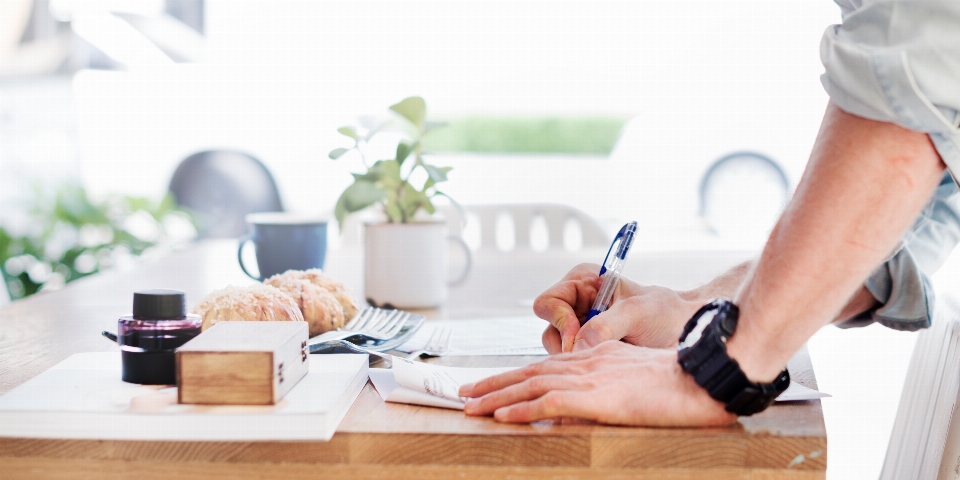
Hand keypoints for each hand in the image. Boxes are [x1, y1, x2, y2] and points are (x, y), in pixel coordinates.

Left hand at [459, 341, 735, 426]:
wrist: (702, 378)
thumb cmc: (679, 381)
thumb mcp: (637, 376)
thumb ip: (610, 383)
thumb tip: (587, 400)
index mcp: (596, 356)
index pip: (545, 365)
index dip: (514, 374)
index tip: (491, 384)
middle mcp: (586, 362)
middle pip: (529, 372)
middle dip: (494, 383)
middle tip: (464, 393)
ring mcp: (589, 378)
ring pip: (530, 385)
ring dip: (496, 397)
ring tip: (470, 406)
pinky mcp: (596, 397)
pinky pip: (549, 402)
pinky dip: (521, 409)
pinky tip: (502, 416)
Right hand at [535, 264, 700, 352]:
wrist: (686, 334)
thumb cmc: (666, 314)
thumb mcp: (638, 313)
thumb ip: (607, 325)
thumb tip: (579, 345)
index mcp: (583, 283)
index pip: (549, 301)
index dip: (560, 321)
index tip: (579, 338)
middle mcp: (576, 305)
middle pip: (550, 328)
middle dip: (567, 345)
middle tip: (592, 355)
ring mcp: (580, 329)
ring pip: (557, 349)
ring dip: (577, 358)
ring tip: (607, 359)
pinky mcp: (588, 351)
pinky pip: (572, 363)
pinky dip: (584, 368)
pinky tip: (606, 367)